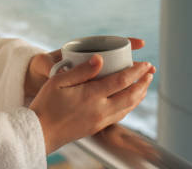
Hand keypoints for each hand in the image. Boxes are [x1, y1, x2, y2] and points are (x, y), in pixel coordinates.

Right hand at [29, 54, 155, 154]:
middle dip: (143, 83)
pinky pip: (120, 115)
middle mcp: (100, 110)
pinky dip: (130, 105)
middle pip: (131, 95)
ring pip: (128, 107)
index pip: (122, 81)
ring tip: (144, 84)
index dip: (136, 71)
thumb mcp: (58, 81)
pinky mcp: (97, 127)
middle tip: (151, 72)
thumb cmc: (46, 104)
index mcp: (91, 96)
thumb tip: (100, 58)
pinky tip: (128, 100)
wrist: (40, 132)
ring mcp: (100, 120)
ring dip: (140, 94)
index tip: (145, 63)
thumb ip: (81, 70)